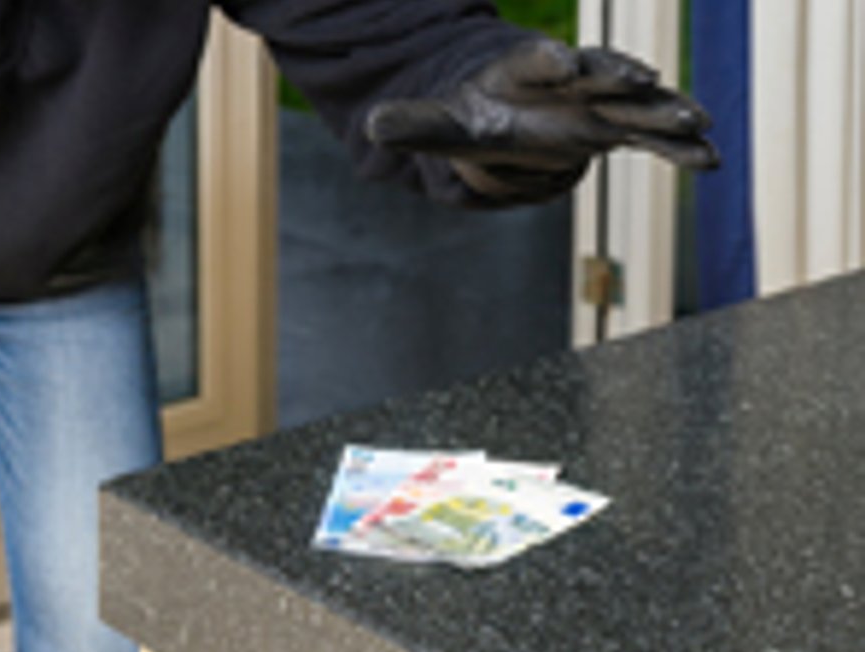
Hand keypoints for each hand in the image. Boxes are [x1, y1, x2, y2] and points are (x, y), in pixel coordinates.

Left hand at [365, 37, 718, 203]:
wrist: (514, 105)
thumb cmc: (479, 112)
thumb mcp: (444, 123)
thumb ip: (413, 124)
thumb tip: (370, 128)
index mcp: (525, 72)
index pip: (536, 61)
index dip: (547, 60)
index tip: (559, 61)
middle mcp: (571, 81)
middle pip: (599, 74)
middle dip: (622, 77)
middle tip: (644, 78)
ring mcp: (600, 103)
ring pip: (637, 104)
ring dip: (665, 111)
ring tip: (699, 123)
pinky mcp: (618, 127)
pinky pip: (653, 137)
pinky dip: (680, 148)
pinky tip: (710, 162)